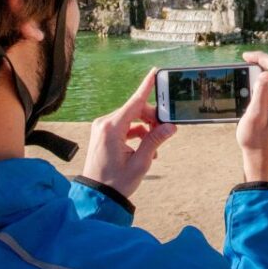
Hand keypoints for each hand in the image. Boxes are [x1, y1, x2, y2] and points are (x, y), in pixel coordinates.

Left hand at [81, 68, 176, 198]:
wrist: (97, 196)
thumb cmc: (116, 182)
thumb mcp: (140, 163)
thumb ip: (155, 141)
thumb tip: (170, 127)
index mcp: (112, 128)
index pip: (134, 102)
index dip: (147, 86)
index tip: (155, 72)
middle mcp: (104, 124)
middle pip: (135, 110)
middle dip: (152, 118)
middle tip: (164, 131)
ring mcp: (102, 128)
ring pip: (130, 118)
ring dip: (145, 127)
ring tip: (155, 146)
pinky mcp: (103, 134)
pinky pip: (124, 126)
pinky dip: (136, 133)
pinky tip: (146, 147)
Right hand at [237, 51, 267, 184]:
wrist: (265, 162)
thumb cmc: (256, 142)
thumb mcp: (253, 117)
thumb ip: (261, 93)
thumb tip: (267, 74)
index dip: (261, 58)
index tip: (245, 56)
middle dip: (260, 78)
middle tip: (246, 95)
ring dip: (264, 89)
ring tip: (255, 109)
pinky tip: (262, 110)